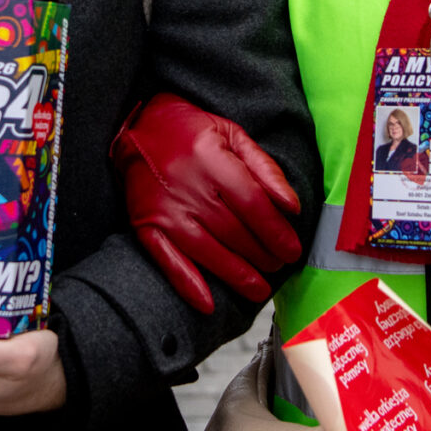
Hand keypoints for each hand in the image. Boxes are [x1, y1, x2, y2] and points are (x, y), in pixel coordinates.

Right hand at [111, 95, 302, 313]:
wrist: (139, 128)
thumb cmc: (192, 132)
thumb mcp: (233, 135)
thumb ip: (265, 169)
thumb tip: (292, 206)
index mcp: (212, 159)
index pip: (252, 203)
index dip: (275, 231)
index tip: (292, 250)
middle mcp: (187, 186)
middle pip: (233, 230)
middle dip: (261, 255)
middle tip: (279, 267)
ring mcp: (165, 209)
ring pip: (206, 250)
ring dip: (235, 275)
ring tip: (258, 289)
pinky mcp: (146, 225)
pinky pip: (168, 260)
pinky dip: (187, 284)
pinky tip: (207, 303)